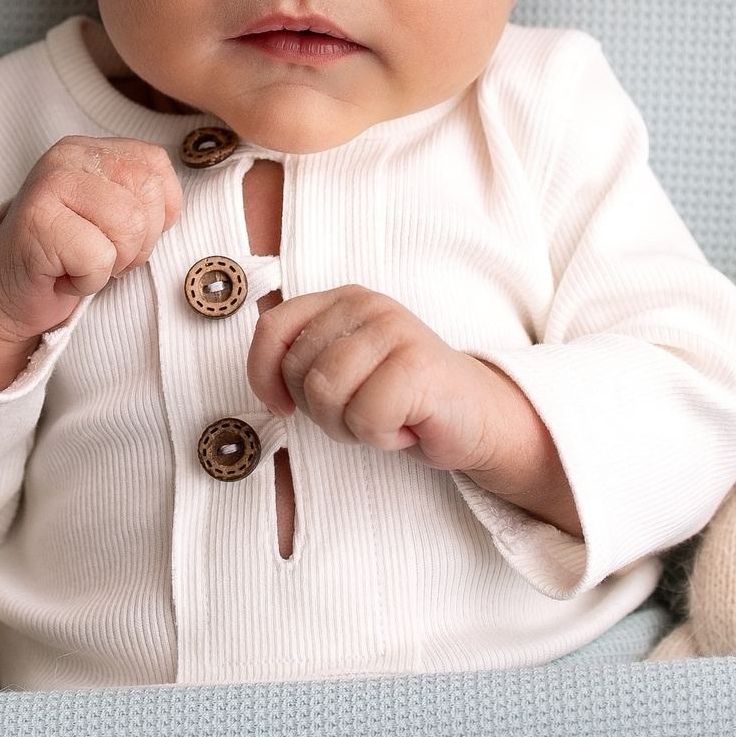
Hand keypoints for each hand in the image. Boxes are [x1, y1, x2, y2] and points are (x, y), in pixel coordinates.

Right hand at [0, 136, 182, 390]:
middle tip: (100, 255)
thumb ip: (142, 196)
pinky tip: (64, 275)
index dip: (157, 215)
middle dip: (137, 243)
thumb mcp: (112, 216)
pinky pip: (98, 257)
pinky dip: (89, 280)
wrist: (6, 292)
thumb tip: (174, 208)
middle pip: (147, 197)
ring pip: (129, 225)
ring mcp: (49, 184)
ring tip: (82, 263)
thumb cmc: (66, 257)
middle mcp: (68, 155)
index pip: (156, 166)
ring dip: (113, 263)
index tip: (120, 235)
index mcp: (91, 148)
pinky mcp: (37, 221)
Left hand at [246, 286, 579, 535]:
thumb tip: (261, 379)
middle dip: (323, 412)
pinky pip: (367, 417)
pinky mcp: (419, 364)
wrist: (474, 417)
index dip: (264, 376)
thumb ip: (304, 359)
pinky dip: (383, 436)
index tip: (282, 406)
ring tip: (387, 416)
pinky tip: (409, 424)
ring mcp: (396, 330)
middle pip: (299, 374)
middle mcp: (368, 306)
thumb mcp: (344, 369)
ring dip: (353, 427)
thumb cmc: (401, 397)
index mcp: (343, 300)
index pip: (272, 329)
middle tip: (364, 411)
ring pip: (328, 396)